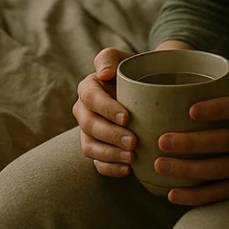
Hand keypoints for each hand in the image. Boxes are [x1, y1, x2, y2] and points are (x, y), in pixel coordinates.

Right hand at [73, 47, 136, 176]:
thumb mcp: (123, 59)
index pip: (91, 99)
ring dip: (110, 154)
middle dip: (111, 135)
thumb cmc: (135, 72)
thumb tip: (104, 74)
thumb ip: (109, 59)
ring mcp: (88, 132)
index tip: (128, 118)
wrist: (146, 89)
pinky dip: (110, 168)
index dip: (107, 109)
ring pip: (90, 147)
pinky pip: (97, 163)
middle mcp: (83, 111)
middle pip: (90, 126)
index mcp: (88, 88)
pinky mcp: (96, 148)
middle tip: (134, 142)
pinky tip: (129, 169)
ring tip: (132, 157)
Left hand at [153, 88, 228, 205]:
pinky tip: (174, 194)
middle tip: (162, 141)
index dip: (215, 109)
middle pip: (225, 142)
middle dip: (191, 144)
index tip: (190, 110)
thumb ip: (225, 97)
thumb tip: (178, 92)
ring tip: (160, 165)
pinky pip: (224, 192)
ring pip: (222, 169)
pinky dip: (198, 196)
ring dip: (189, 170)